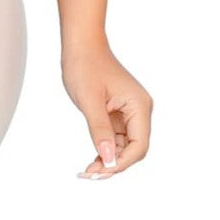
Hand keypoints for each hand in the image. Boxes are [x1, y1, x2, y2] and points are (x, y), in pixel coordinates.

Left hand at [61, 41, 152, 179]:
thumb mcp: (89, 100)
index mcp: (139, 106)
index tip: (99, 171)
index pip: (139, 146)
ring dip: (109, 160)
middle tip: (89, 175)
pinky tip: (92, 160)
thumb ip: (100, 130)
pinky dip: (105, 149)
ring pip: (124, 147)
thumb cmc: (85, 65)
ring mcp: (129, 112)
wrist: (80, 44)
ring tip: (87, 171)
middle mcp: (139, 111)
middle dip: (114, 164)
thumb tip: (109, 160)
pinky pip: (116, 138)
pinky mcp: (118, 113)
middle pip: (134, 149)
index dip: (121, 163)